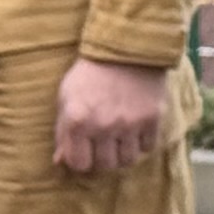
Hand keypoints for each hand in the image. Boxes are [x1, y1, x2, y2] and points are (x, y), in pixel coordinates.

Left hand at [54, 58, 171, 177]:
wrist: (127, 48)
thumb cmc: (91, 74)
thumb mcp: (67, 98)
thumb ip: (63, 131)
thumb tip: (61, 160)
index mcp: (78, 121)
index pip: (79, 163)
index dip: (81, 161)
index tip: (85, 152)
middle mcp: (103, 126)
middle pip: (105, 166)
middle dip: (102, 159)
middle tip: (103, 147)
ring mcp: (130, 123)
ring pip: (128, 160)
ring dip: (123, 154)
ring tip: (121, 141)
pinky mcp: (153, 118)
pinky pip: (148, 147)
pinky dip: (142, 143)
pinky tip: (136, 131)